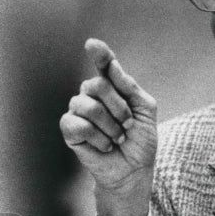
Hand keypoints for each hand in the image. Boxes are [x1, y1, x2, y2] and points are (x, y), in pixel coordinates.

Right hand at [60, 39, 157, 215]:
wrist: (133, 170)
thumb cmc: (140, 140)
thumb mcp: (145, 110)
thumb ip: (130, 87)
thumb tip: (112, 66)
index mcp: (112, 87)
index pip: (104, 64)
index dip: (99, 54)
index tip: (93, 45)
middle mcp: (92, 94)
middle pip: (98, 85)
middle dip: (119, 108)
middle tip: (127, 125)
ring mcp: (78, 110)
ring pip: (88, 105)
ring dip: (110, 127)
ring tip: (117, 138)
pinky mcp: (69, 129)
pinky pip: (78, 124)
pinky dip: (98, 138)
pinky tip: (104, 146)